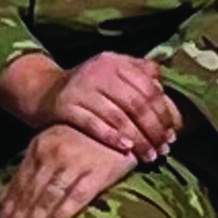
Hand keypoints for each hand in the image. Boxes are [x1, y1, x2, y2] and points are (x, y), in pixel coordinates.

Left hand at [0, 121, 136, 217]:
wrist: (119, 124)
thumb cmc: (81, 138)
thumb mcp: (49, 147)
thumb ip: (28, 171)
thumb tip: (3, 202)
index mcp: (38, 148)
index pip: (16, 186)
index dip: (5, 214)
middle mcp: (53, 154)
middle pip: (29, 195)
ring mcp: (75, 162)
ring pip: (48, 198)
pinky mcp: (97, 172)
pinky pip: (76, 196)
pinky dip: (61, 213)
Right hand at [41, 50, 182, 161]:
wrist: (45, 91)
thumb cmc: (88, 85)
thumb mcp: (112, 71)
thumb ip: (138, 71)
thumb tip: (163, 82)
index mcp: (115, 62)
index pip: (147, 88)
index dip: (163, 113)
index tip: (172, 134)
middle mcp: (98, 72)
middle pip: (135, 104)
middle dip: (153, 130)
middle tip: (164, 150)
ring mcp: (81, 88)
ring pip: (117, 116)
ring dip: (137, 139)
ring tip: (149, 155)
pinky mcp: (65, 106)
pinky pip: (92, 123)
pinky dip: (111, 137)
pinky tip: (125, 149)